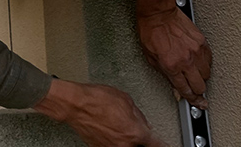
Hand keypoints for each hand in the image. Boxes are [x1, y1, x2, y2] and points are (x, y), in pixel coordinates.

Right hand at [34, 79, 172, 146]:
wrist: (74, 104)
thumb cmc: (96, 98)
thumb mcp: (124, 98)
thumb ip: (137, 113)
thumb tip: (141, 121)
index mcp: (136, 133)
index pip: (157, 145)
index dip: (164, 145)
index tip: (167, 145)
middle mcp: (125, 145)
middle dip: (141, 140)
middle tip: (134, 128)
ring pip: (126, 146)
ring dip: (126, 138)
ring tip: (116, 123)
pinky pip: (113, 144)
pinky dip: (114, 138)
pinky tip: (108, 125)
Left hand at [136, 0, 211, 107]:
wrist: (157, 12)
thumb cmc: (149, 30)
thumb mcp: (150, 56)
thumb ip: (165, 74)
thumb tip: (175, 86)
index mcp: (171, 66)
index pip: (186, 90)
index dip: (192, 100)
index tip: (198, 103)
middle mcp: (186, 60)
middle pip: (200, 86)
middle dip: (197, 90)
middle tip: (195, 88)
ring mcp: (195, 51)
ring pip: (207, 74)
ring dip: (201, 76)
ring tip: (193, 71)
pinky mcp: (201, 41)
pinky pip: (209, 59)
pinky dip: (205, 63)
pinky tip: (198, 60)